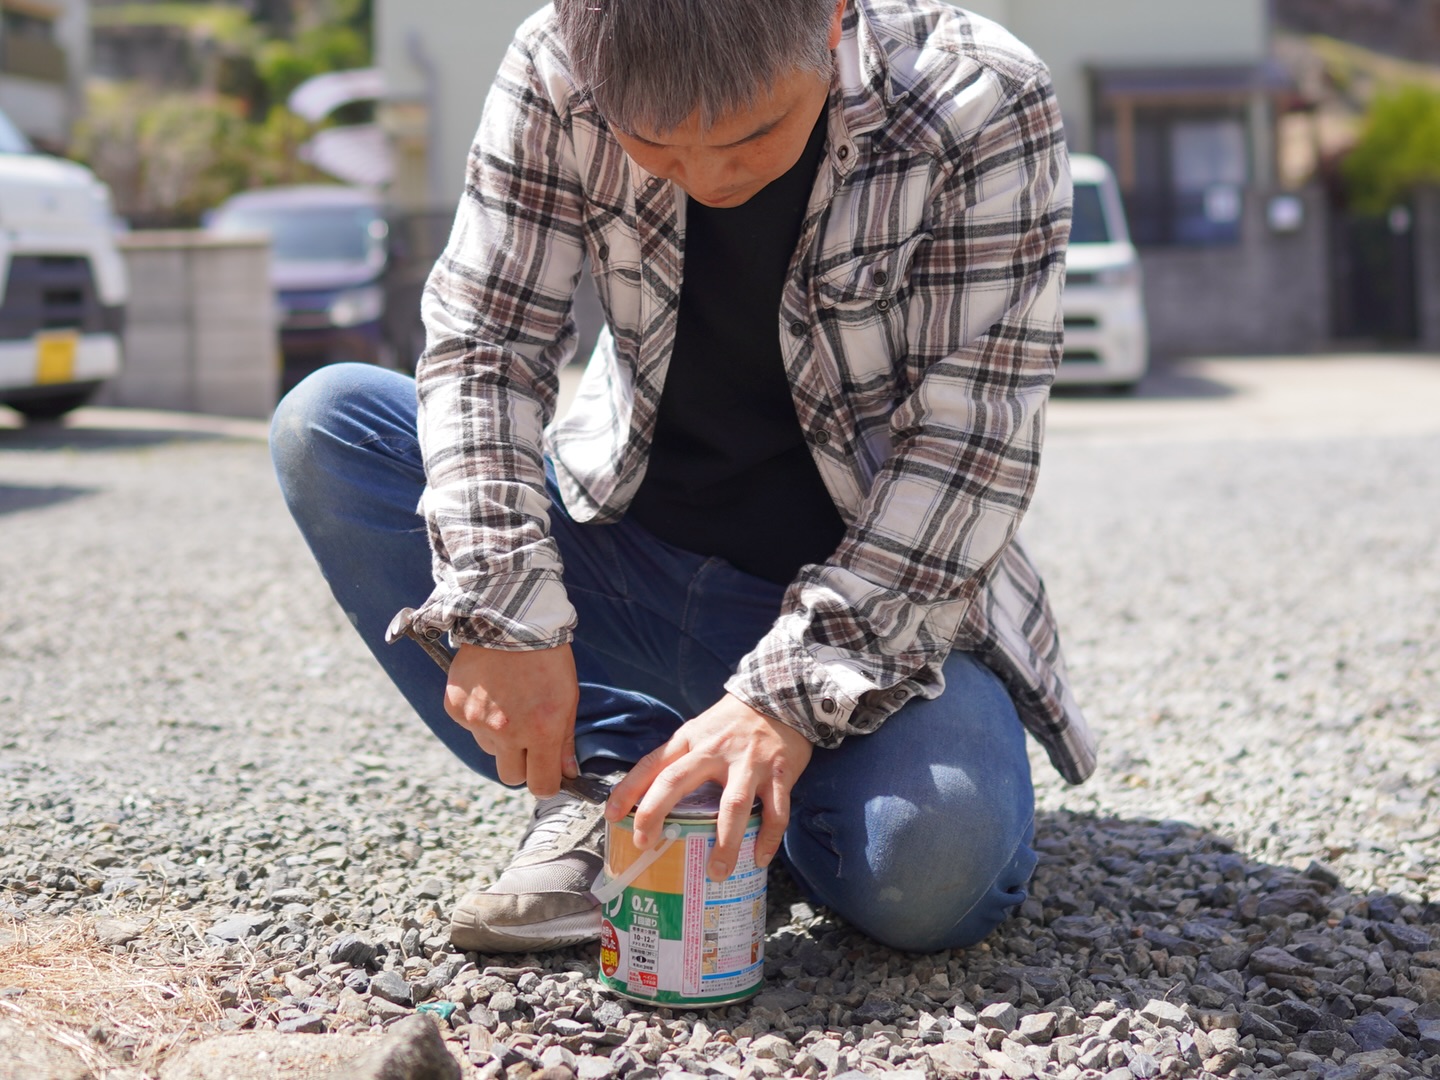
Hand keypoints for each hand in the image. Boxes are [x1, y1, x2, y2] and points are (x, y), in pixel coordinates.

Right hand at [444, 643, 579, 796]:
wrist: (508, 620)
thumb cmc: (546, 657)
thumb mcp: (567, 697)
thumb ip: (564, 739)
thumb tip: (567, 772)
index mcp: (541, 731)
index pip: (541, 786)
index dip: (545, 782)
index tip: (547, 773)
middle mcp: (507, 732)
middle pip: (511, 777)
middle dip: (521, 764)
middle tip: (527, 737)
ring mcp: (477, 721)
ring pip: (490, 749)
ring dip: (499, 737)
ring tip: (508, 702)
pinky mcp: (455, 707)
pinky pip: (469, 727)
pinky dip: (478, 716)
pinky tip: (490, 691)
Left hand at [605, 694, 813, 881]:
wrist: (782, 697)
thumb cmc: (733, 722)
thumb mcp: (700, 730)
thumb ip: (681, 758)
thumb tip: (652, 797)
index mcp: (691, 739)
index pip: (652, 764)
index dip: (628, 789)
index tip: (611, 815)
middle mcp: (715, 750)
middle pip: (677, 781)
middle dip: (656, 813)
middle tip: (644, 845)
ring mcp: (749, 762)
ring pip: (732, 806)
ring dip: (724, 843)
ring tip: (715, 873)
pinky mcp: (779, 773)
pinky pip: (774, 812)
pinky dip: (767, 838)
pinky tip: (759, 859)